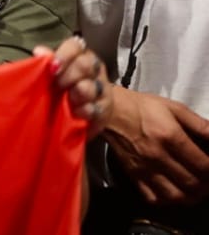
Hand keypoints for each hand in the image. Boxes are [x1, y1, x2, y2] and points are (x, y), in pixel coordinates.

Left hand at [35, 36, 108, 139]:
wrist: (92, 110)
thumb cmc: (68, 85)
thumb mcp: (58, 72)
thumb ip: (49, 61)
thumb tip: (38, 51)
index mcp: (82, 55)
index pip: (76, 46)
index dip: (64, 55)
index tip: (52, 67)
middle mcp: (95, 68)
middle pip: (85, 65)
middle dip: (68, 76)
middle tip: (57, 86)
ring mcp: (103, 88)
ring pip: (91, 87)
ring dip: (76, 94)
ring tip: (68, 100)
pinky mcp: (106, 109)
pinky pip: (95, 108)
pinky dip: (83, 111)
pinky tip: (76, 112)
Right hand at [105, 84, 208, 204]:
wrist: (109, 111)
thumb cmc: (143, 107)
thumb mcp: (175, 108)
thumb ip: (201, 124)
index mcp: (170, 136)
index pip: (203, 165)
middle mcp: (158, 156)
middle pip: (192, 183)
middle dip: (206, 185)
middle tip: (207, 179)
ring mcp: (145, 168)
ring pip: (175, 196)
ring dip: (191, 197)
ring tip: (196, 189)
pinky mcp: (134, 175)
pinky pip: (154, 198)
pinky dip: (168, 201)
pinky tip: (174, 192)